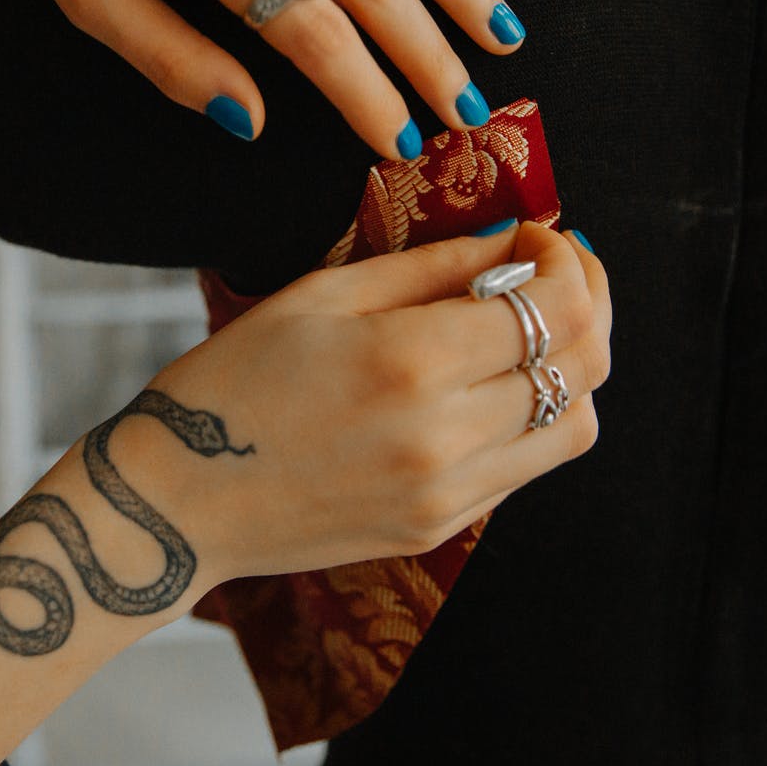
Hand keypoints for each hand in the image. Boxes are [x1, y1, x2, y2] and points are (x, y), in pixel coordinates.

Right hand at [0, 221, 606, 765]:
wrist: (177, 503)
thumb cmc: (231, 384)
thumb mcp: (323, 295)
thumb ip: (432, 266)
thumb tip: (514, 241)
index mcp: (412, 362)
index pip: (556, 307)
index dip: (568, 259)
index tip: (541, 236)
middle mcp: (446, 436)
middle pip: (585, 365)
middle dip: (589, 302)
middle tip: (556, 271)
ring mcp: (449, 494)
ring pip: (575, 424)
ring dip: (572, 367)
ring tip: (531, 331)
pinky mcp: (441, 529)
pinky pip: (529, 467)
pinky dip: (534, 416)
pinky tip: (489, 384)